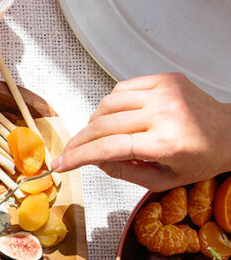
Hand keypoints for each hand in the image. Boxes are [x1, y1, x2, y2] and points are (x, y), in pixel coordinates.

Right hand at [53, 73, 230, 190]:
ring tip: (96, 136)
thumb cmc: (199, 160)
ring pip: (108, 104)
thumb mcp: (160, 180)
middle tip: (68, 153)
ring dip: (94, 122)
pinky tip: (116, 118)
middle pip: (102, 124)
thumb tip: (93, 160)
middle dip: (78, 142)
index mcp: (165, 143)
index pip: (108, 148)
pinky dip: (111, 105)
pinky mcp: (165, 79)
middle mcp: (164, 113)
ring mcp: (164, 92)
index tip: (60, 164)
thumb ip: (123, 172)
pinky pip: (122, 89)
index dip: (78, 157)